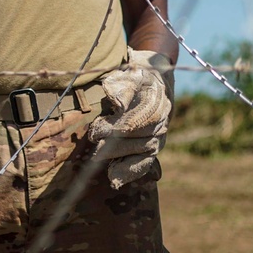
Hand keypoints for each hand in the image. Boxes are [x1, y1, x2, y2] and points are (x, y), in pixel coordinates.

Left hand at [88, 48, 173, 188]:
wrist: (156, 78)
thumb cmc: (136, 73)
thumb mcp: (130, 71)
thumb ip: (122, 84)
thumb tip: (111, 95)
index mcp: (155, 100)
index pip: (136, 120)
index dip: (115, 127)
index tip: (95, 130)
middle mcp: (161, 120)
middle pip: (137, 137)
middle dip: (112, 142)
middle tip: (92, 143)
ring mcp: (159, 136)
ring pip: (141, 152)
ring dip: (118, 157)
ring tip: (96, 158)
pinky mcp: (153, 147)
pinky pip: (145, 163)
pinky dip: (129, 172)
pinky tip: (114, 180)